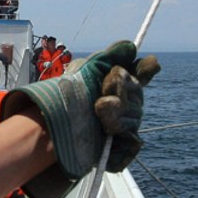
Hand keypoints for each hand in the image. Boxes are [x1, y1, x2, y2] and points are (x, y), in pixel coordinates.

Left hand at [0, 40, 159, 197]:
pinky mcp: (121, 150)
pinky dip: (120, 144)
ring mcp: (126, 128)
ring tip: (96, 115)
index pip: (144, 73)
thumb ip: (109, 56)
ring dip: (113, 115)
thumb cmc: (69, 97)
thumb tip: (131, 47)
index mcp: (123, 83)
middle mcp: (129, 104)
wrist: (50, 126)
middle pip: (137, 93)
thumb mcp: (86, 70)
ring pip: (133, 118)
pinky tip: (108, 138)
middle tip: (98, 95)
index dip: (145, 68)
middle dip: (117, 90)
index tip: (147, 65)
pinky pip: (131, 147)